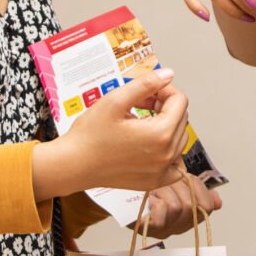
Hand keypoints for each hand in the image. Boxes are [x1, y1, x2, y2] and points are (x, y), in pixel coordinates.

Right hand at [54, 69, 191, 191]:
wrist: (73, 165)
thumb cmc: (89, 135)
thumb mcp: (115, 100)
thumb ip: (145, 84)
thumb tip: (168, 75)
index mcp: (160, 134)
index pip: (180, 101)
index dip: (164, 89)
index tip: (147, 90)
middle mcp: (166, 155)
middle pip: (181, 118)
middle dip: (163, 105)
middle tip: (139, 103)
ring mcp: (162, 171)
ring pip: (178, 138)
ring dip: (165, 125)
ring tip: (139, 121)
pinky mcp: (155, 181)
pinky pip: (176, 164)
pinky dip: (169, 151)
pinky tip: (152, 145)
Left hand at [140, 173, 222, 239]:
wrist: (118, 194)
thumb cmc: (146, 189)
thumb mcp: (176, 185)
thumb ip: (197, 192)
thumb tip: (218, 201)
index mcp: (186, 218)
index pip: (207, 207)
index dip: (200, 190)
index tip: (188, 178)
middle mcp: (176, 228)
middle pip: (193, 205)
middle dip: (181, 186)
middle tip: (167, 181)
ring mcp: (163, 230)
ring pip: (179, 206)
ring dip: (167, 190)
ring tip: (156, 188)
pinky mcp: (149, 227)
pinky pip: (165, 210)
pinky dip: (159, 199)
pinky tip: (150, 197)